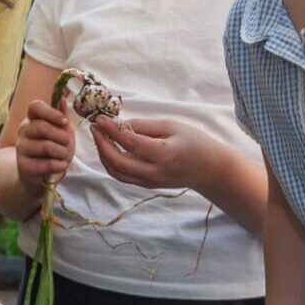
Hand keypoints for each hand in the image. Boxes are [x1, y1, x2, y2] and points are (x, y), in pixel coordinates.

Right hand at [12, 99, 74, 196]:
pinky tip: (61, 165)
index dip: (51, 112)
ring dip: (62, 152)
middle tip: (67, 143)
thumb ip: (62, 117)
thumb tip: (62, 98)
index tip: (64, 121)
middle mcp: (23, 131)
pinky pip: (46, 164)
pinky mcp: (23, 166)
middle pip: (42, 127)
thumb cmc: (53, 150)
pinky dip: (59, 165)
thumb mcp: (62, 132)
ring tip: (64, 155)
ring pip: (45, 146)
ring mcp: (21, 148)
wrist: (41, 174)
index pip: (35, 106)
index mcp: (32, 118)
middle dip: (61, 136)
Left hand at [88, 115, 222, 191]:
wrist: (209, 169)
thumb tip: (117, 124)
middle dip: (101, 144)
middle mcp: (154, 172)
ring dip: (103, 154)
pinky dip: (111, 163)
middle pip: (118, 161)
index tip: (100, 118)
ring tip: (99, 136)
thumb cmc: (194, 142)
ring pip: (116, 172)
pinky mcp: (146, 186)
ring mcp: (149, 182)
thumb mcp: (171, 126)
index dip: (111, 130)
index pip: (130, 142)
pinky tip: (108, 148)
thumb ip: (143, 126)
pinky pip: (122, 176)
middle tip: (95, 127)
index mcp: (163, 154)